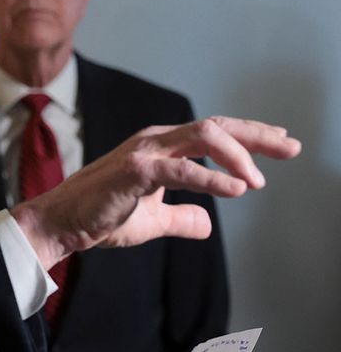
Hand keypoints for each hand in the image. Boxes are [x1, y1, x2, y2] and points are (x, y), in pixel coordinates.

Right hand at [12, 116, 299, 267]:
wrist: (60, 224)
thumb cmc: (99, 218)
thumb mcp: (151, 220)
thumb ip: (181, 217)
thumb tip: (207, 224)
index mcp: (161, 147)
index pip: (214, 133)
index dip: (251, 137)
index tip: (282, 144)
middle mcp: (155, 141)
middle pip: (217, 127)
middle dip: (258, 136)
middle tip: (291, 148)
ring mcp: (144, 153)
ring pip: (204, 136)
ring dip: (238, 155)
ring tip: (257, 181)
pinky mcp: (134, 172)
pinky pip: (181, 170)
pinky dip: (212, 179)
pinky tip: (237, 191)